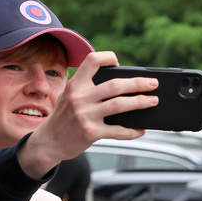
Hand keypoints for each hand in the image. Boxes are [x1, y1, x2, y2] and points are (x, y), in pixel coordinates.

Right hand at [18, 51, 157, 177]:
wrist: (48, 142)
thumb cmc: (63, 118)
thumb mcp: (69, 96)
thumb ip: (88, 89)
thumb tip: (122, 87)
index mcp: (75, 84)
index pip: (92, 60)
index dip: (109, 57)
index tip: (120, 63)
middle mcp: (80, 97)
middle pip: (116, 85)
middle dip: (139, 83)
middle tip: (154, 84)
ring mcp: (85, 115)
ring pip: (120, 105)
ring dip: (141, 103)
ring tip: (153, 101)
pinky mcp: (90, 132)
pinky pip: (117, 130)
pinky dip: (132, 131)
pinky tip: (140, 130)